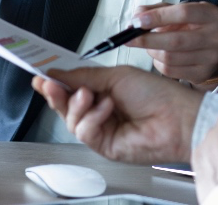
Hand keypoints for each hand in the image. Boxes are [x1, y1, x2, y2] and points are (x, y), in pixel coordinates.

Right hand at [32, 66, 202, 163]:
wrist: (176, 117)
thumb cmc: (156, 93)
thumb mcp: (116, 75)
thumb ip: (85, 76)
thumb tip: (57, 73)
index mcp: (105, 90)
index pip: (73, 87)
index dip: (56, 82)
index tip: (41, 74)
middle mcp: (101, 110)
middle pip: (67, 106)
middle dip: (56, 93)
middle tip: (48, 83)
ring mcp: (102, 129)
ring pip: (71, 120)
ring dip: (77, 105)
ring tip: (89, 94)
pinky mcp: (104, 145)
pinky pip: (84, 131)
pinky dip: (92, 118)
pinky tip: (107, 108)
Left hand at [128, 1, 217, 86]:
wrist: (211, 51)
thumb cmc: (190, 27)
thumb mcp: (178, 12)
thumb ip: (157, 10)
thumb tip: (137, 16)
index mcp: (211, 14)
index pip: (184, 13)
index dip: (158, 17)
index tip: (138, 21)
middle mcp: (215, 36)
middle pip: (176, 40)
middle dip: (148, 39)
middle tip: (130, 39)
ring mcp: (211, 57)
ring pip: (171, 57)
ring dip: (152, 52)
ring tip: (149, 46)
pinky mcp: (202, 74)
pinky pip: (171, 71)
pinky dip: (158, 64)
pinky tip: (159, 57)